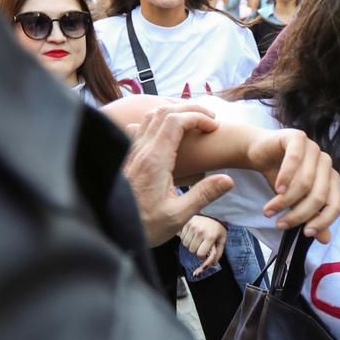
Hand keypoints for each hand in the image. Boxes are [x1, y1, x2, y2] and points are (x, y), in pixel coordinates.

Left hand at [117, 103, 235, 246]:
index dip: (198, 117)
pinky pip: (142, 128)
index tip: (214, 127)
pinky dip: (159, 122)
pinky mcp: (128, 158)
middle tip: (209, 119)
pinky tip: (169, 135)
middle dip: (189, 109)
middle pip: (164, 112)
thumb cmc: (144, 226)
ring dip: (174, 113)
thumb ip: (203, 195)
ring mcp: (131, 152)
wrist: (111, 230)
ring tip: (192, 123)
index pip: (176, 121)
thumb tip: (228, 180)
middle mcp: (141, 151)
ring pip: (151, 117)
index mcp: (154, 160)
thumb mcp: (178, 216)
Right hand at [179, 215, 227, 276]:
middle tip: (201, 245)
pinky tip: (192, 234)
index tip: (204, 254)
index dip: (201, 257)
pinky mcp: (186, 223)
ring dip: (190, 244)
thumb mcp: (222, 239)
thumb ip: (218, 253)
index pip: (200, 254)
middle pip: (192, 250)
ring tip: (197, 239)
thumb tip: (213, 264)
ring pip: (185, 244)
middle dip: (196, 250)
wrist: (213, 212)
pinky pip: (182, 237)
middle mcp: (200, 231)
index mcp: (210, 236)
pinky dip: (186, 238)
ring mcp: (192, 226)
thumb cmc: (217, 227)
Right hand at [246, 128, 339, 241]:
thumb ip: (311, 217)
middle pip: (319, 196)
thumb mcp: (296, 202)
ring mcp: (314, 148)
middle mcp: (326, 163)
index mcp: (332, 178)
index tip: (305, 233)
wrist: (260, 153)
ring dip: (285, 200)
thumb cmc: (281, 179)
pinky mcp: (298, 137)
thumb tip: (325, 240)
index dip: (323, 221)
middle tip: (279, 225)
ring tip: (269, 211)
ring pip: (305, 181)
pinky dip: (285, 178)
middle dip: (298, 214)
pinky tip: (276, 189)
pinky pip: (294, 160)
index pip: (336, 204)